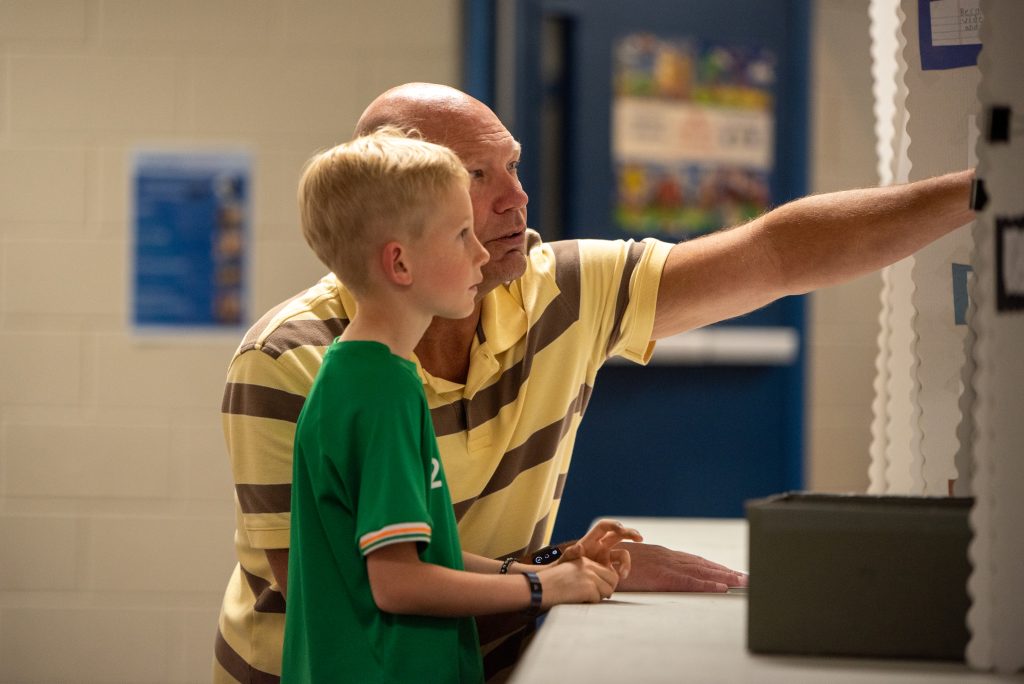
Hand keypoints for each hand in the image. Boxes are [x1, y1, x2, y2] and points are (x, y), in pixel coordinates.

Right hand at [538, 556, 619, 607]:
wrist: (539, 588)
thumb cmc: (551, 585)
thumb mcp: (570, 573)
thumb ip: (586, 576)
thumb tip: (607, 590)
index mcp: (585, 561)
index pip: (608, 571)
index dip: (605, 583)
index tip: (598, 590)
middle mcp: (589, 566)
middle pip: (613, 579)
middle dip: (607, 590)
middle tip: (595, 597)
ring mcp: (589, 575)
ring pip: (608, 590)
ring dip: (598, 597)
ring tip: (583, 598)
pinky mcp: (588, 587)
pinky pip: (598, 599)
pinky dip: (590, 603)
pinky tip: (577, 600)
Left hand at [556, 519, 642, 579]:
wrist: (565, 582)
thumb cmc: (563, 569)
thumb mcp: (564, 561)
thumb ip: (570, 553)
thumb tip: (578, 546)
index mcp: (590, 540)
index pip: (603, 526)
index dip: (613, 525)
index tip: (621, 528)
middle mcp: (600, 546)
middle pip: (618, 535)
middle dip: (630, 533)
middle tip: (639, 538)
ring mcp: (606, 556)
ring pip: (623, 553)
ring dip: (627, 562)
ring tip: (623, 573)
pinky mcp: (609, 568)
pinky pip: (620, 567)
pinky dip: (623, 570)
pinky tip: (622, 577)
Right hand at [613, 542, 747, 591]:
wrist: (594, 558)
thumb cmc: (609, 563)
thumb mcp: (632, 565)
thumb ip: (646, 568)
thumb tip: (654, 575)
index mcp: (661, 555)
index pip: (693, 561)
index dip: (713, 567)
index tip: (730, 572)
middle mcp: (667, 556)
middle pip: (703, 564)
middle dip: (726, 571)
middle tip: (747, 577)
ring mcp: (666, 564)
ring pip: (702, 570)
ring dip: (725, 576)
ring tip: (743, 581)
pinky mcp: (662, 575)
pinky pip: (689, 580)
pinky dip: (708, 582)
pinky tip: (723, 586)